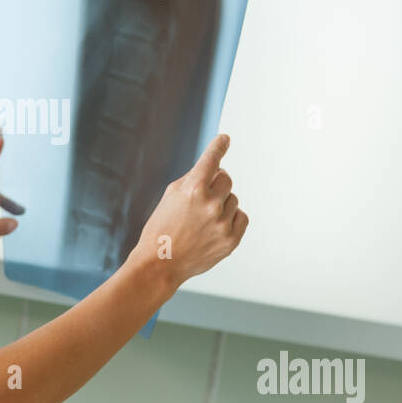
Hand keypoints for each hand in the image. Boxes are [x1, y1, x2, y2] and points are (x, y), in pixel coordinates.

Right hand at [126, 134, 248, 291]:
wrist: (160, 263)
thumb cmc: (162, 227)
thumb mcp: (170, 196)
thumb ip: (193, 179)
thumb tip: (216, 169)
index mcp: (193, 189)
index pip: (212, 159)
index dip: (219, 146)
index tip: (225, 139)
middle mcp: (211, 204)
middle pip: (226, 179)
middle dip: (216, 183)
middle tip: (202, 197)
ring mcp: (223, 223)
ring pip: (233, 199)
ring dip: (221, 203)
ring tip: (202, 219)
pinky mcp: (231, 240)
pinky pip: (241, 217)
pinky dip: (231, 218)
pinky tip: (214, 227)